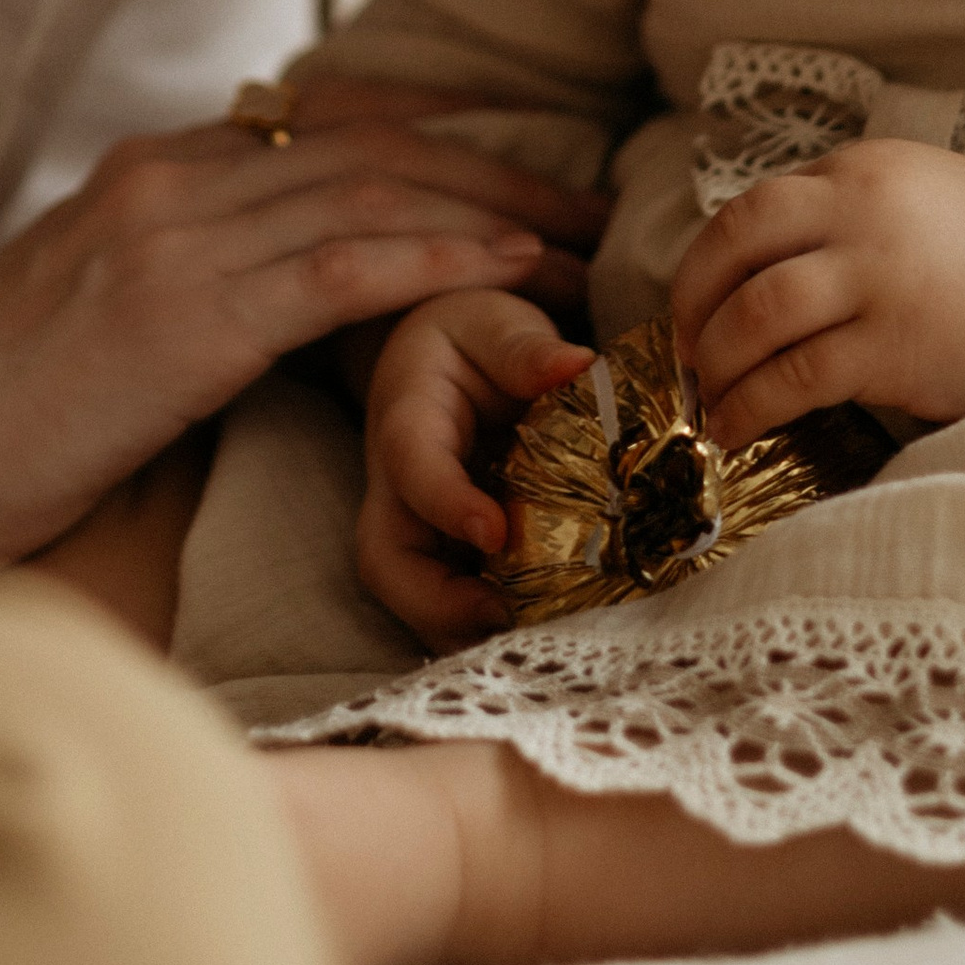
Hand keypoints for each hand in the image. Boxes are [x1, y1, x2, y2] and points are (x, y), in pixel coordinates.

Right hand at [0, 115, 604, 566]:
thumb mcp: (96, 318)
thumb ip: (184, 281)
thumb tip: (275, 304)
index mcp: (148, 170)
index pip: (324, 127)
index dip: (436, 142)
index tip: (516, 173)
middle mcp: (167, 178)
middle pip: (370, 149)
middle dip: (492, 175)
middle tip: (586, 208)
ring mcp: (176, 238)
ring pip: (372, 196)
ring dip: (492, 217)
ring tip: (576, 248)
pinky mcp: (187, 316)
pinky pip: (340, 267)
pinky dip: (436, 261)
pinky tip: (507, 274)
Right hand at [358, 290, 592, 652]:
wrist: (443, 362)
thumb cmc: (471, 340)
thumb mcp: (495, 323)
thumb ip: (526, 346)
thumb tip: (578, 365)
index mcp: (407, 418)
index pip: (410, 463)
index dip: (445, 503)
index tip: (495, 532)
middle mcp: (397, 488)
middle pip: (386, 561)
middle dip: (435, 604)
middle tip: (507, 621)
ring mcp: (415, 530)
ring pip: (413, 598)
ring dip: (464, 630)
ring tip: (535, 641)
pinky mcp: (443, 558)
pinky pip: (450, 606)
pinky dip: (486, 629)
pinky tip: (544, 632)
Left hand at [672, 142, 964, 447]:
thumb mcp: (896, 189)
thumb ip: (825, 212)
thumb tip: (734, 275)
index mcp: (851, 176)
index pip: (745, 214)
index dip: (700, 268)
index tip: (689, 309)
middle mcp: (858, 219)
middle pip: (736, 261)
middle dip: (694, 317)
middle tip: (690, 357)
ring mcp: (877, 283)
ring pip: (757, 319)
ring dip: (717, 366)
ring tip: (711, 399)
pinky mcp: (894, 348)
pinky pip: (795, 378)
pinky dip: (751, 405)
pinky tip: (738, 427)